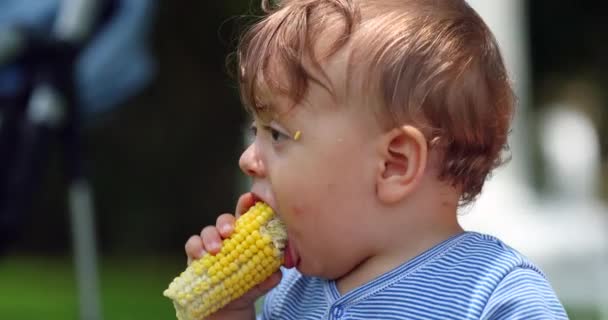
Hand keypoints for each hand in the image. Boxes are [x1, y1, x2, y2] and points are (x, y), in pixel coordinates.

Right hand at [184, 192, 281, 318]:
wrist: (229, 309)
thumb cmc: (247, 287)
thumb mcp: (262, 282)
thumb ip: (270, 276)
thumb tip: (277, 273)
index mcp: (245, 236)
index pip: (246, 215)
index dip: (246, 204)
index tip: (249, 198)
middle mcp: (226, 238)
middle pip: (224, 220)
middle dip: (226, 222)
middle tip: (230, 231)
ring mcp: (210, 246)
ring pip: (207, 231)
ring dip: (211, 236)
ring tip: (215, 249)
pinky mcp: (195, 257)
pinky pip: (192, 244)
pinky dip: (195, 247)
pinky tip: (201, 255)